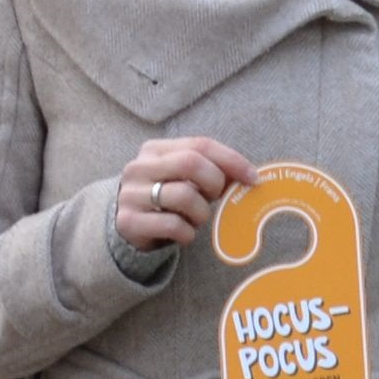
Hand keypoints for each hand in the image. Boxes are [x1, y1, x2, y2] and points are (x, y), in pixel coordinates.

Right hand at [114, 136, 257, 256]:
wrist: (126, 225)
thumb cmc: (163, 197)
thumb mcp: (183, 178)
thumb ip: (209, 171)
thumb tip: (248, 176)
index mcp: (155, 150)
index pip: (200, 145)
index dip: (231, 160)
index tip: (252, 178)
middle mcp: (139, 168)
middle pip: (190, 163)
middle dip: (214, 183)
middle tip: (217, 198)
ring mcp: (131, 194)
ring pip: (183, 196)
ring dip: (201, 212)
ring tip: (196, 218)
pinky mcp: (129, 221)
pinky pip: (172, 225)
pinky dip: (187, 233)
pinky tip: (184, 233)